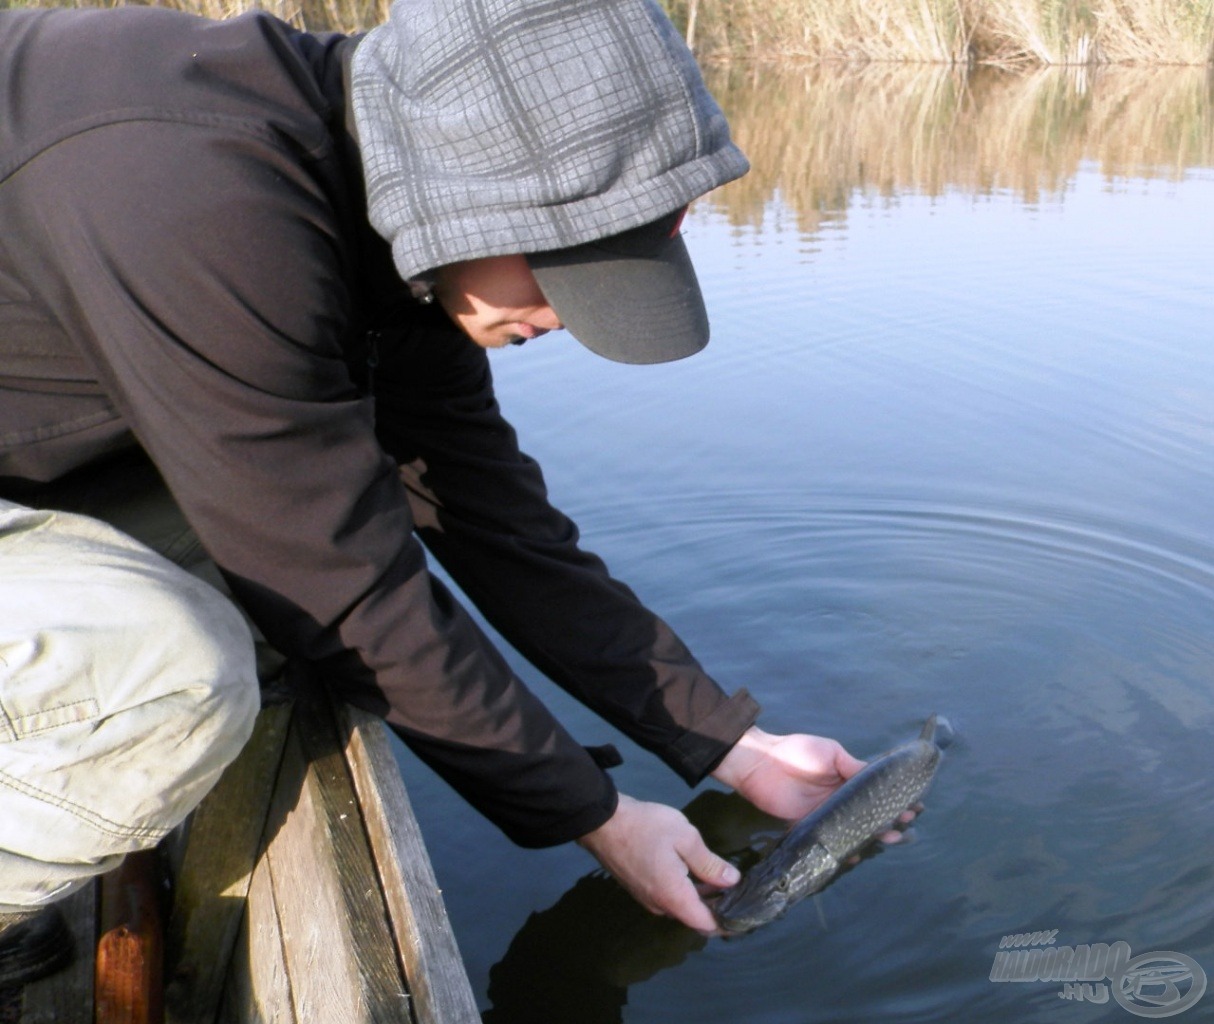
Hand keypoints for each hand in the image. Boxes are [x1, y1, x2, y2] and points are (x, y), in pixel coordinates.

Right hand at [577, 793, 740, 933]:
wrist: (602, 821)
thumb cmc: (646, 827)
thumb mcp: (685, 837)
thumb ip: (709, 863)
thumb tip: (732, 881)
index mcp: (674, 897)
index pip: (707, 925)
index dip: (728, 922)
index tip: (745, 909)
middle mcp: (660, 905)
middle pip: (694, 916)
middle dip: (716, 906)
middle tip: (738, 887)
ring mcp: (647, 898)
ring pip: (680, 906)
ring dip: (699, 896)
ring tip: (719, 876)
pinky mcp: (639, 888)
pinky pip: (667, 896)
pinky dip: (684, 889)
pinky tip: (693, 869)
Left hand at [711, 726, 913, 837]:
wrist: (759, 763)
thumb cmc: (796, 751)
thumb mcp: (830, 752)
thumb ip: (852, 765)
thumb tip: (877, 775)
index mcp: (844, 778)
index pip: (872, 791)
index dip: (891, 800)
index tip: (912, 807)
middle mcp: (837, 798)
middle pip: (865, 813)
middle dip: (886, 820)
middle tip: (904, 827)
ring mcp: (824, 814)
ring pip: (851, 829)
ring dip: (869, 836)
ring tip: (889, 839)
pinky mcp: (808, 826)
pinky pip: (828, 840)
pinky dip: (842, 849)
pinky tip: (857, 855)